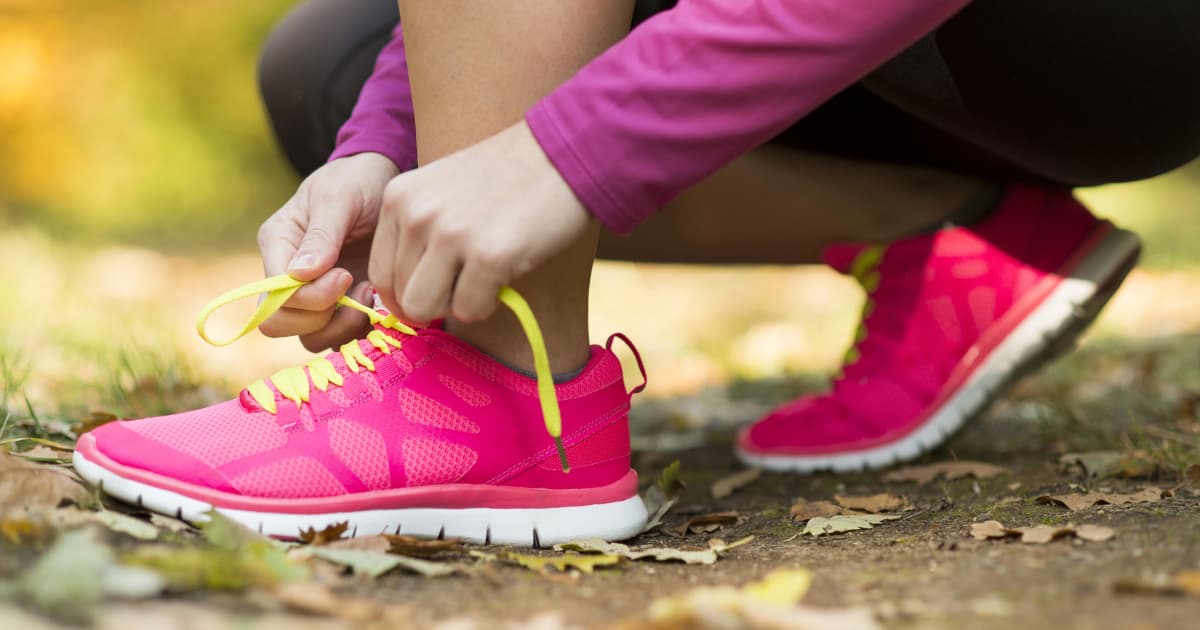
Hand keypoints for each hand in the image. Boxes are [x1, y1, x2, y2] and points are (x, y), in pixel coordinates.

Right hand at [257, 152, 400, 350]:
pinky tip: (382, 304)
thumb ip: (322, 234)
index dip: (311, 297)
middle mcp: (288, 275)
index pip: (275, 295)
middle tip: (362, 289)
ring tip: (373, 296)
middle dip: (324, 317)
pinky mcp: (341, 305)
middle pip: (282, 323)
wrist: (383, 183)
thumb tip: (300, 275)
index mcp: (278, 245)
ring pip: (311, 338)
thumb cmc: (357, 181)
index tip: (346, 275)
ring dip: (344, 327)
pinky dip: (362, 330)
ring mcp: (314, 294)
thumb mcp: (339, 196)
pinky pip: (341, 337)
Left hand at [369, 120, 591, 323]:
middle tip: (468, 280)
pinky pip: (469, 310)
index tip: (438, 289)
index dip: (407, 293)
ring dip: (456, 304)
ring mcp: (450, 234)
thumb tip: (402, 299)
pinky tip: (505, 273)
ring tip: (483, 278)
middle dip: (435, 300)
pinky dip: (488, 303)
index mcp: (399, 197)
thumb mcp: (442, 190)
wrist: (563, 154)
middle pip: (401, 297)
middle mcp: (416, 214)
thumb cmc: (507, 178)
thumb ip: (418, 231)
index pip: (380, 273)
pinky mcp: (488, 255)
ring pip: (424, 309)